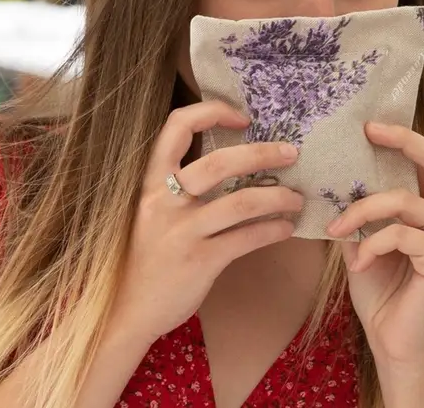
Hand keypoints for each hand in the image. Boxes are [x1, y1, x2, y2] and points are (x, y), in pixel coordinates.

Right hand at [108, 101, 303, 347]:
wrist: (126, 311)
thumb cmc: (146, 257)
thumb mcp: (152, 212)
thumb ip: (180, 187)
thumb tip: (235, 162)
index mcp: (151, 182)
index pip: (177, 127)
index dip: (212, 112)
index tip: (244, 118)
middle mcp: (163, 201)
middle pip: (220, 162)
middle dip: (263, 154)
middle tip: (291, 153)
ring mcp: (181, 232)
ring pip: (241, 202)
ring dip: (278, 196)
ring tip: (297, 198)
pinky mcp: (199, 262)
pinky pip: (246, 238)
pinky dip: (272, 230)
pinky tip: (286, 228)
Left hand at [326, 122, 423, 380]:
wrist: (395, 346)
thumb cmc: (382, 297)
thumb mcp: (364, 246)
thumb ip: (360, 215)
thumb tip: (335, 182)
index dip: (403, 138)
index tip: (369, 126)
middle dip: (403, 140)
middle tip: (369, 131)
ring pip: (405, 201)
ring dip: (363, 211)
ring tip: (336, 230)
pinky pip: (401, 235)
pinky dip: (372, 244)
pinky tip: (359, 264)